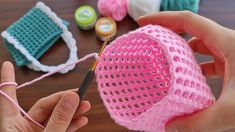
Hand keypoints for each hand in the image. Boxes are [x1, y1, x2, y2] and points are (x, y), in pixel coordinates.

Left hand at [0, 62, 90, 131]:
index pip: (8, 97)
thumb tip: (72, 96)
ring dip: (71, 111)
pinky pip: (60, 127)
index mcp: (12, 125)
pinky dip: (71, 123)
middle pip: (43, 106)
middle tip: (79, 94)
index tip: (7, 64)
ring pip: (54, 116)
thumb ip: (59, 119)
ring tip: (86, 105)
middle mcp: (23, 127)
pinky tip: (81, 120)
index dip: (7, 80)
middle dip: (63, 99)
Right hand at [138, 11, 234, 131]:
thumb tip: (169, 127)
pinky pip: (207, 59)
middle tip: (150, 44)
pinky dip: (194, 66)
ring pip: (198, 46)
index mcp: (227, 42)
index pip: (187, 20)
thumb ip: (199, 122)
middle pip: (190, 31)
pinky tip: (187, 78)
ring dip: (181, 52)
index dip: (163, 18)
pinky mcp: (232, 64)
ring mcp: (230, 53)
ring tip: (164, 63)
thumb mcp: (233, 111)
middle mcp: (227, 43)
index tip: (143, 22)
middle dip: (168, 35)